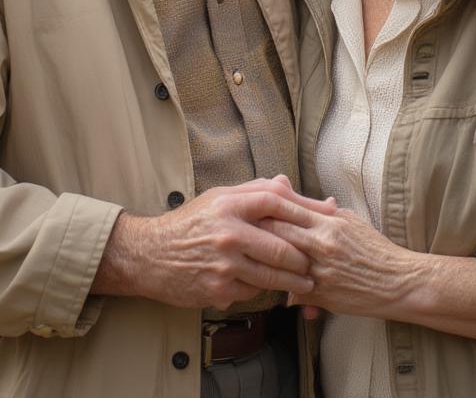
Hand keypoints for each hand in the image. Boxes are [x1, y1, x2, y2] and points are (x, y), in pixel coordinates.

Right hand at [94, 175, 335, 309]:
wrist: (150, 255)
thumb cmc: (190, 223)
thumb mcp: (219, 197)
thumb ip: (254, 190)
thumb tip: (289, 183)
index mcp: (228, 205)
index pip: (276, 201)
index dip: (304, 209)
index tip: (325, 217)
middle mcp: (228, 233)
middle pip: (281, 246)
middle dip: (304, 257)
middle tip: (318, 261)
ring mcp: (223, 264)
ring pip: (272, 275)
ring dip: (294, 281)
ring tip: (308, 282)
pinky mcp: (218, 289)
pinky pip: (253, 291)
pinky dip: (264, 290)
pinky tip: (272, 290)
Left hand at [263, 206, 421, 319]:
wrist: (397, 281)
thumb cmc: (375, 248)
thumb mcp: (352, 221)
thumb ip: (326, 211)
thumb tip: (306, 200)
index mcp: (328, 223)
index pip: (288, 210)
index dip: (267, 208)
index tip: (252, 207)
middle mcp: (322, 246)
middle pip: (278, 235)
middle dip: (258, 232)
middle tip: (243, 229)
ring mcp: (320, 272)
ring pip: (281, 265)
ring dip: (265, 261)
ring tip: (251, 256)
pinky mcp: (323, 296)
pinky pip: (294, 292)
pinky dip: (283, 289)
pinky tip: (272, 285)